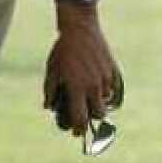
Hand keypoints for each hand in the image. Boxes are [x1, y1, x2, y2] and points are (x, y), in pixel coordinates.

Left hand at [43, 6, 119, 135]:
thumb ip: (50, 91)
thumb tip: (48, 107)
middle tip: (84, 115)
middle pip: (98, 115)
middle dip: (92, 119)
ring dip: (98, 103)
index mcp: (77, 87)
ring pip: (106, 102)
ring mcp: (106, 80)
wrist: (80, 29)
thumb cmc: (62, 50)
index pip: (81, 117)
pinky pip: (112, 90)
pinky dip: (105, 93)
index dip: (78, 128)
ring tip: (87, 95)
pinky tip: (96, 87)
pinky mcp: (114, 72)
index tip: (75, 132)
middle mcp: (94, 86)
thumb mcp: (52, 70)